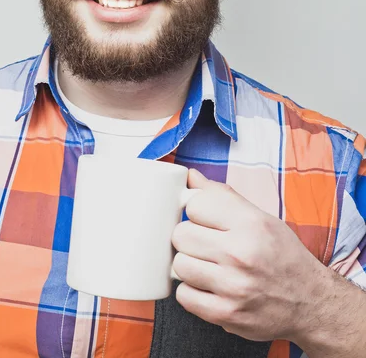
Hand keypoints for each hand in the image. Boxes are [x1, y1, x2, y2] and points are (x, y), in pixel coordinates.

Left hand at [171, 169, 330, 345]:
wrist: (311, 303)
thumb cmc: (283, 256)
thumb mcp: (261, 217)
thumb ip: (223, 196)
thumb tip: (190, 176)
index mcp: (250, 223)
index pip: (195, 204)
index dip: (196, 210)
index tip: (205, 219)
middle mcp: (241, 253)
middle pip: (181, 235)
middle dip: (189, 238)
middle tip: (205, 243)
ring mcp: (233, 286)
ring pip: (179, 265)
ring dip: (189, 265)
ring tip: (207, 265)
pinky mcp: (226, 314)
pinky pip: (184, 296)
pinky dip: (191, 292)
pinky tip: (208, 286)